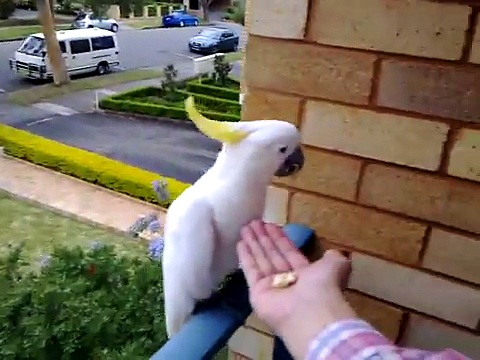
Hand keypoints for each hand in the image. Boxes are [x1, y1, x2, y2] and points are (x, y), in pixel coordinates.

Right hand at [237, 220, 356, 358]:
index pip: (289, 252)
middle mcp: (287, 281)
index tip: (270, 224)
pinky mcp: (257, 292)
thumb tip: (333, 252)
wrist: (310, 314)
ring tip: (245, 226)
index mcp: (305, 275)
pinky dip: (245, 256)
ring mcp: (271, 287)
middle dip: (263, 238)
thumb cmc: (324, 288)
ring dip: (253, 243)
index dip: (280, 238)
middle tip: (254, 222)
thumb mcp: (336, 267)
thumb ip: (333, 258)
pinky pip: (251, 270)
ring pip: (261, 260)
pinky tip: (240, 241)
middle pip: (272, 254)